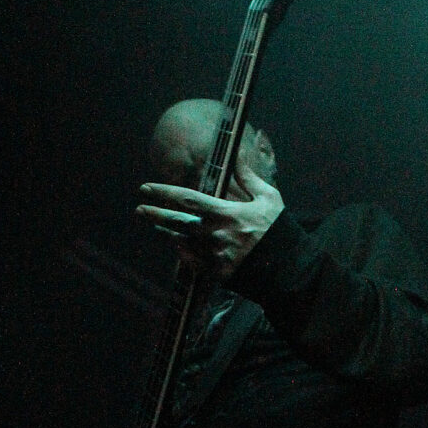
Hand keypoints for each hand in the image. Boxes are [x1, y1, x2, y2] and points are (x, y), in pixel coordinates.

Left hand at [135, 153, 283, 278]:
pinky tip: (178, 245)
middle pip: (176, 223)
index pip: (187, 200)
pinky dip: (183, 253)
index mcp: (225, 213)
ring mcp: (213, 255)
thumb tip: (238, 154)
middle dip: (155, 215)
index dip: (163, 192)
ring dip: (168, 234)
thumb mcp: (268, 197)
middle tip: (139, 210)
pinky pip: (192, 262)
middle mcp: (214, 234)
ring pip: (182, 243)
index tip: (146, 188)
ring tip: (155, 227)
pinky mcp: (216, 273)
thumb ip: (248, 177)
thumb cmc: (279, 229)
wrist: (288, 268)